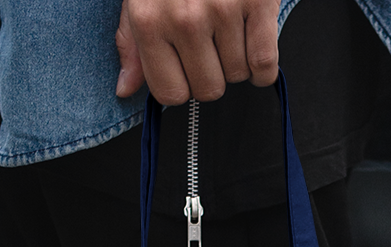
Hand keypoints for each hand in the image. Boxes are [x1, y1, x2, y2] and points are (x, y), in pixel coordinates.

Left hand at [115, 0, 279, 103]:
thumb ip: (132, 44)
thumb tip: (127, 89)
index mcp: (150, 21)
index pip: (170, 93)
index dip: (182, 85)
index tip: (185, 68)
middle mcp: (184, 18)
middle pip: (208, 90)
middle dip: (212, 73)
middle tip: (211, 43)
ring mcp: (223, 9)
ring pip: (237, 75)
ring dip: (237, 60)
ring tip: (229, 28)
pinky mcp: (257, 1)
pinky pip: (264, 63)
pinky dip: (264, 65)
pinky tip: (252, 42)